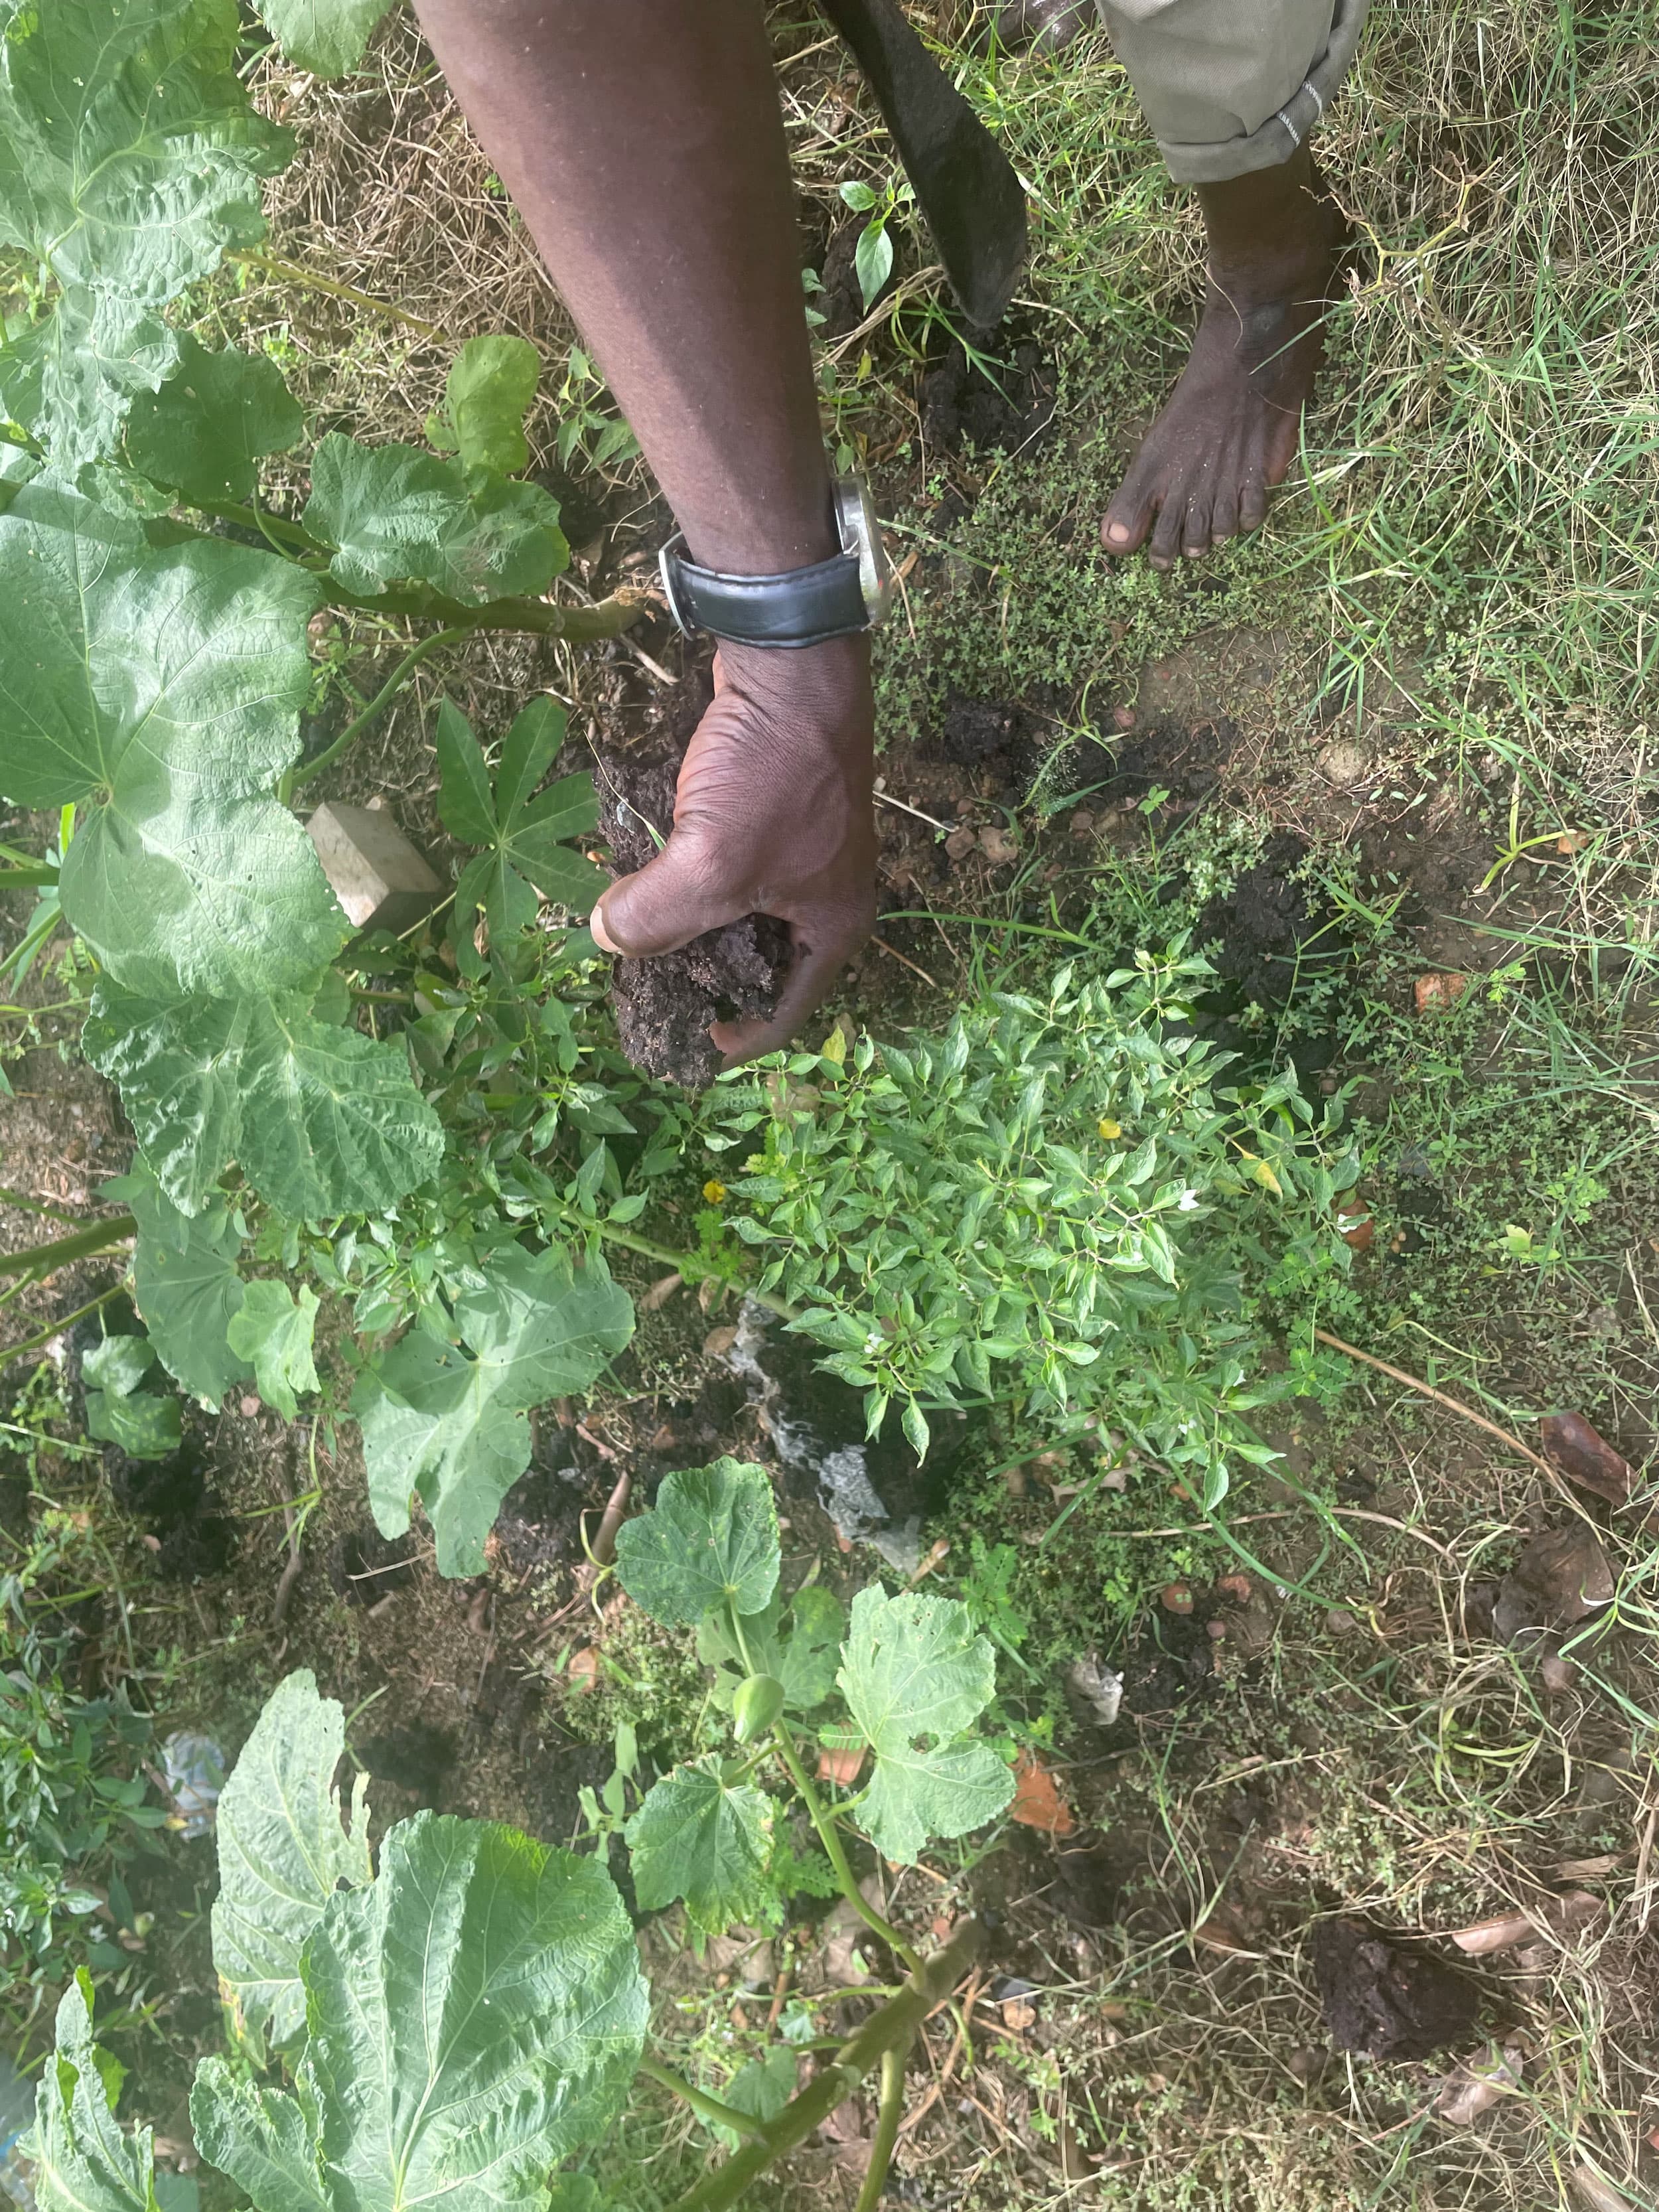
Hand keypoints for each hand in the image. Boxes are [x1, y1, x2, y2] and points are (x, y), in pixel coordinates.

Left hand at [590, 635, 876, 1064]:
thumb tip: (604, 939)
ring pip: (741, 917)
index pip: (785, 1015)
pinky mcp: (772, 814)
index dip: (734, 1041)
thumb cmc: (772, 774)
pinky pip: (729, 870)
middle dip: (706, 983)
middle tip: (649, 991)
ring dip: (693, 931)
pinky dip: (692, 881)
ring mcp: (801, 855)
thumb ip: (654, 916)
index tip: (684, 1045)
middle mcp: (825, 900)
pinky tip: (647, 878)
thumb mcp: (710, 862)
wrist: (791, 667)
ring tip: (640, 939)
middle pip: (761, 969)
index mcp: (834, 930)